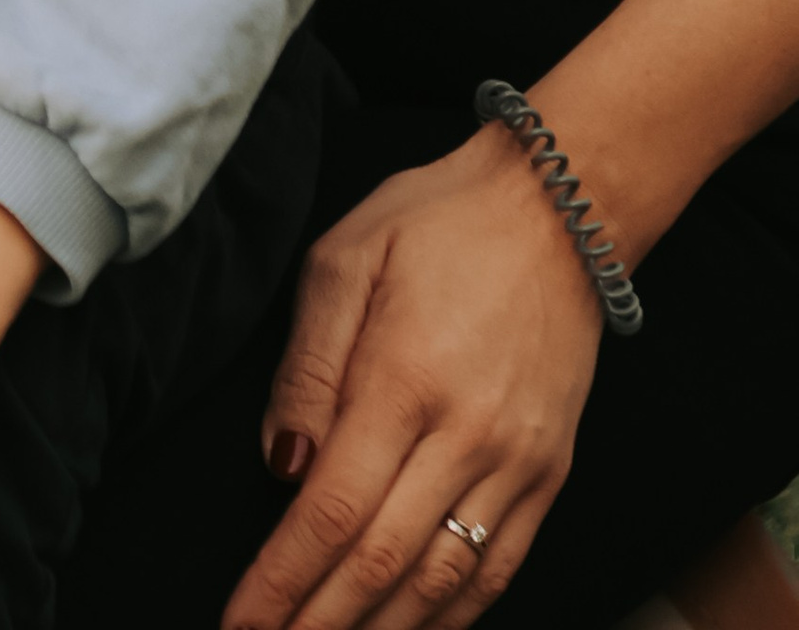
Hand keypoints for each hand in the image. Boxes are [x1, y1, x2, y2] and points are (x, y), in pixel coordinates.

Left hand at [223, 129, 604, 628]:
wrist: (558, 211)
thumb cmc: (438, 221)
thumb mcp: (346, 257)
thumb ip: (306, 367)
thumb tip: (281, 466)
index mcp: (403, 379)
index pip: (331, 511)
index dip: (281, 580)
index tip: (241, 622)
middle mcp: (467, 436)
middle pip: (381, 565)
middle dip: (318, 624)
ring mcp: (517, 464)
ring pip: (441, 584)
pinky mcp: (549, 476)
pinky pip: (499, 570)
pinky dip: (451, 617)